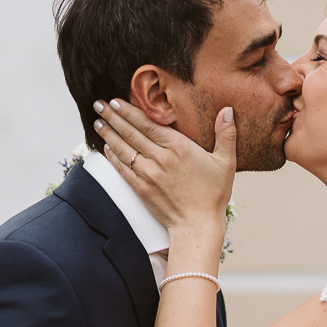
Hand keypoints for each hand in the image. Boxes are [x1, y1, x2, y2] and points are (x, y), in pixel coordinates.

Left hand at [93, 99, 234, 237]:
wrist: (198, 225)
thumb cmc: (213, 195)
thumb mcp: (226, 163)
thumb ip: (226, 135)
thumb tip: (228, 110)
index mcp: (179, 147)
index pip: (147, 124)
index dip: (129, 111)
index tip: (116, 101)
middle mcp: (160, 158)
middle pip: (131, 133)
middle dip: (112, 117)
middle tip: (99, 105)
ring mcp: (148, 174)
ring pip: (123, 149)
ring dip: (108, 134)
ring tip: (98, 122)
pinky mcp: (141, 189)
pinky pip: (123, 169)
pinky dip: (113, 157)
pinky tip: (106, 148)